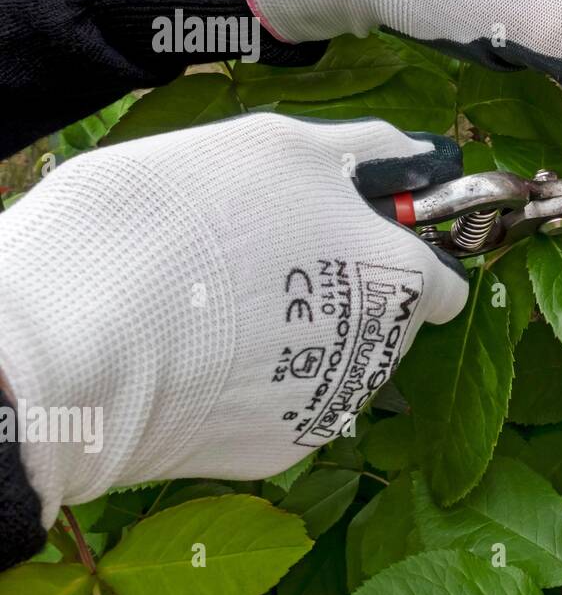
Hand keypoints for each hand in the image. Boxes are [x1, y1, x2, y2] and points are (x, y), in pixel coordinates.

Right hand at [0, 114, 467, 526]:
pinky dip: (257, 380)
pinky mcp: (276, 449)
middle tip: (272, 254)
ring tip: (225, 302)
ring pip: (336, 362)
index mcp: (403, 281)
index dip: (409, 253)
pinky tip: (205, 353)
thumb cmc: (193, 217)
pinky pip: (282, 402)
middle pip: (390, 321)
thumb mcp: (284, 145)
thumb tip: (422, 153)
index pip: (446, 282)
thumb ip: (368, 151)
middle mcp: (385, 356)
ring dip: (303, 333)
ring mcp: (330, 407)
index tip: (362, 233)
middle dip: (351, 289)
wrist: (82, 337)